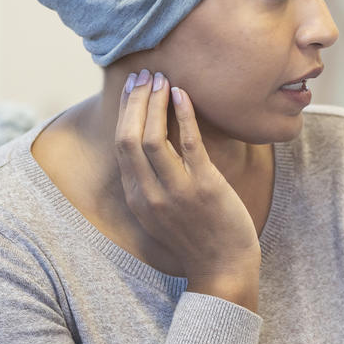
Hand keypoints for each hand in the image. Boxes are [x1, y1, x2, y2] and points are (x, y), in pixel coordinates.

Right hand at [115, 68, 260, 306]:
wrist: (224, 268)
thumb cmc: (198, 237)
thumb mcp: (162, 212)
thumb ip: (151, 183)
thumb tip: (150, 146)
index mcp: (136, 198)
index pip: (120, 146)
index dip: (125, 112)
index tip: (132, 88)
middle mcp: (149, 194)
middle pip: (129, 137)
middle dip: (135, 101)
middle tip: (145, 75)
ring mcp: (176, 191)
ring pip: (152, 138)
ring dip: (155, 104)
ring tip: (163, 80)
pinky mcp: (204, 188)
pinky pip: (188, 144)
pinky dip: (183, 115)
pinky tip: (183, 95)